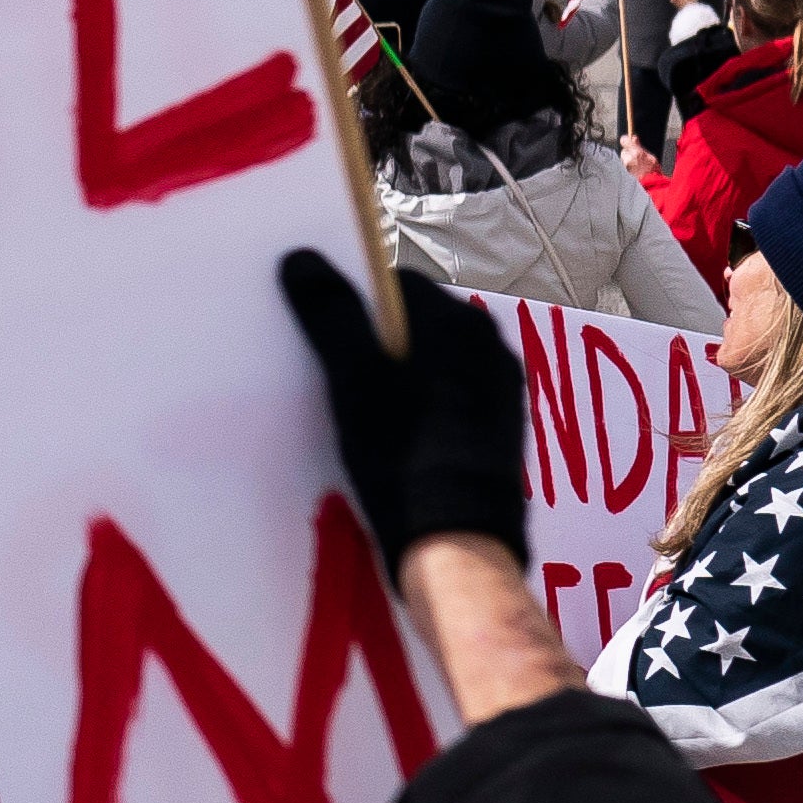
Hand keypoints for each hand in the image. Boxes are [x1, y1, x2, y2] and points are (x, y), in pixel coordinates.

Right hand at [277, 248, 529, 563]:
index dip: (352, 301)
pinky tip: (394, 440)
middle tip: (335, 375)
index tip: (322, 331)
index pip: (396, 284)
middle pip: (416, 325)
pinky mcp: (499, 433)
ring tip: (361, 412)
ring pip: (435, 365)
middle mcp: (491, 348)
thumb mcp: (353, 381)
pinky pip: (450, 401)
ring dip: (399, 376)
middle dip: (376, 340)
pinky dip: (420, 408)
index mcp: (459, 324)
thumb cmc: (402, 455)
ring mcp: (500, 393)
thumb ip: (331, 315)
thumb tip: (301, 258)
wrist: (455, 544)